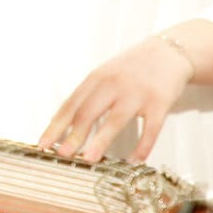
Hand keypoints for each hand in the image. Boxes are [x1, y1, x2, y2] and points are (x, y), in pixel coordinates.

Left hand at [40, 34, 193, 161]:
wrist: (169, 51)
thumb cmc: (133, 67)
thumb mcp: (105, 74)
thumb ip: (89, 95)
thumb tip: (65, 122)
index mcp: (96, 79)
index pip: (70, 105)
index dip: (55, 126)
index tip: (43, 143)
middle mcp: (113, 85)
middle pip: (88, 112)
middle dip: (73, 135)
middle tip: (62, 154)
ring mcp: (137, 93)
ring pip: (115, 120)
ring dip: (101, 141)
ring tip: (89, 158)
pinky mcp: (160, 102)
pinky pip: (150, 129)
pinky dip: (142, 146)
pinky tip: (135, 160)